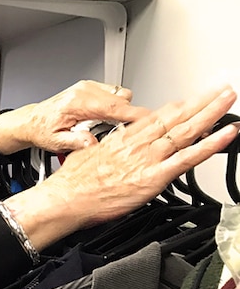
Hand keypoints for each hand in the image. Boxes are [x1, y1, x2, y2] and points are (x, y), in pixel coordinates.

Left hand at [0, 80, 149, 154]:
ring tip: (106, 127)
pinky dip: (115, 105)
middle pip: (122, 99)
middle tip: (121, 133)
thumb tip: (92, 143)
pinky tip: (104, 118)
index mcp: (77, 103)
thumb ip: (75, 143)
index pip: (113, 107)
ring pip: (121, 94)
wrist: (32, 121)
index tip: (148, 121)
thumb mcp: (55, 142)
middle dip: (128, 116)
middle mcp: (84, 91)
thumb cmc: (41, 130)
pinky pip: (114, 93)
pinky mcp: (90, 88)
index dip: (134, 115)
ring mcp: (88, 87)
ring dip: (120, 110)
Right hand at [4, 84, 238, 250]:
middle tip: (221, 90)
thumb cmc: (72, 183)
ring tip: (228, 101)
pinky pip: (188, 158)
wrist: (65, 198)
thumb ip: (107, 150)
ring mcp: (147, 159)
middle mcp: (138, 144)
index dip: (179, 106)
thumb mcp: (88, 155)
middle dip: (201, 102)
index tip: (192, 99)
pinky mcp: (153, 177)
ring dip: (211, 114)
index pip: (157, 116)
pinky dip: (209, 145)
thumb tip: (110, 150)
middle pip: (176, 117)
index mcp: (123, 138)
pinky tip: (225, 135)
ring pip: (185, 131)